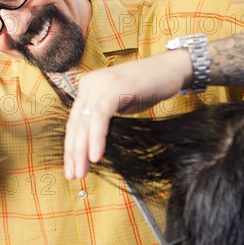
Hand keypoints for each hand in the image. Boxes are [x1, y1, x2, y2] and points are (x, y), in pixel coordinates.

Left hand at [63, 49, 191, 179]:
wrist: (172, 69)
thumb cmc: (148, 88)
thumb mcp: (120, 105)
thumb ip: (104, 119)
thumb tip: (91, 145)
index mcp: (88, 88)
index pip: (74, 121)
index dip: (72, 146)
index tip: (72, 167)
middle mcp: (90, 84)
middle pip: (76, 123)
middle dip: (73, 152)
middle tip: (74, 175)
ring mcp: (100, 84)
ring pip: (85, 122)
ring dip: (82, 150)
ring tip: (82, 171)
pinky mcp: (114, 88)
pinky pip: (100, 117)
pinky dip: (97, 138)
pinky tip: (96, 156)